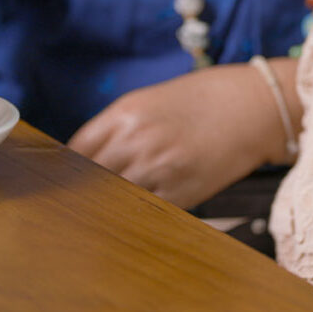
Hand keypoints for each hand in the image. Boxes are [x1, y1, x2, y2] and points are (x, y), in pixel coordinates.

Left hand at [67, 63, 291, 208]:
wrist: (250, 106)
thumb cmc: (201, 99)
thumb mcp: (149, 102)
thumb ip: (116, 128)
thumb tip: (85, 158)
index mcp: (125, 115)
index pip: (76, 151)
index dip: (67, 169)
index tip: (62, 180)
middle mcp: (138, 142)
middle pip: (90, 179)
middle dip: (83, 191)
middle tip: (74, 203)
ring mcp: (160, 170)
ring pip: (115, 199)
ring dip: (108, 205)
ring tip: (103, 212)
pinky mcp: (181, 193)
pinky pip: (147, 210)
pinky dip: (139, 212)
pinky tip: (137, 211)